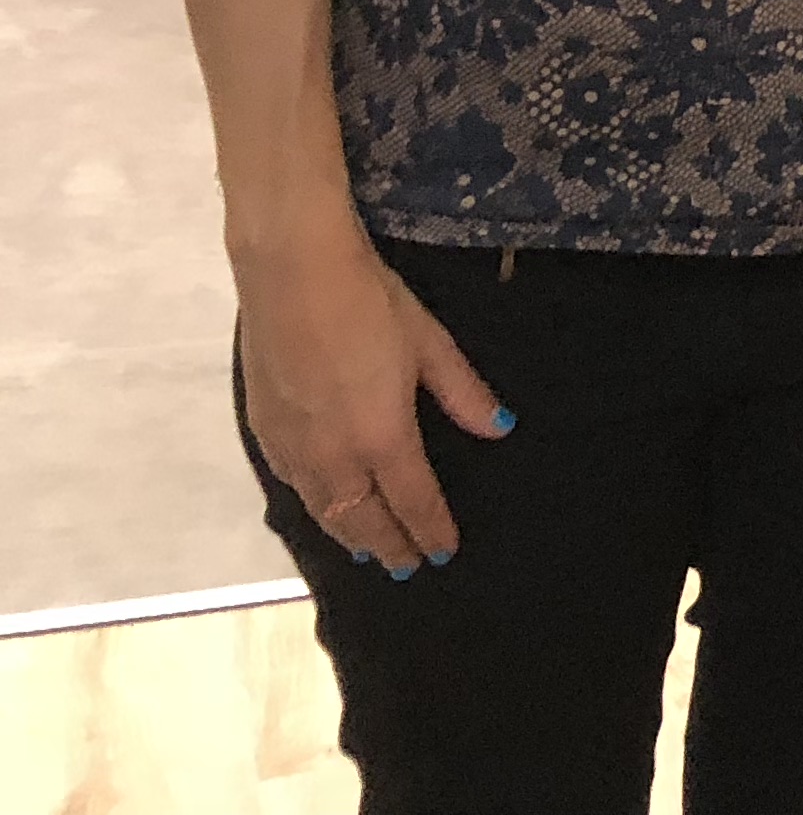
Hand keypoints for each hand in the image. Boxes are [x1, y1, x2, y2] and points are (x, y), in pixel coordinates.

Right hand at [230, 220, 513, 574]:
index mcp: (381, 437)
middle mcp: (333, 455)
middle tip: (407, 567)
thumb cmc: (370, 303)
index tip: (444, 553)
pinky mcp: (263, 430)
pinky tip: (322, 507)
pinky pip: (293, 487)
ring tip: (369, 549)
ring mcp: (293, 446)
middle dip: (390, 544)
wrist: (291, 274)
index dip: (430, 530)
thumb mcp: (429, 343)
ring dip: (349, 534)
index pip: (412, 501)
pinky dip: (315, 508)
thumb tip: (500, 429)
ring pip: (323, 510)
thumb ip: (463, 393)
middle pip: (363, 518)